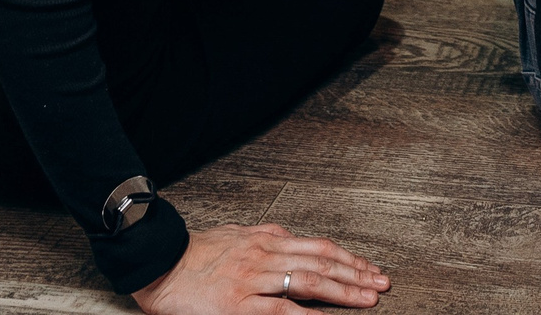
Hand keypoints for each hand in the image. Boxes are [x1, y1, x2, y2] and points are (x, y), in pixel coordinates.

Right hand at [132, 223, 388, 312]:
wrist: (159, 263)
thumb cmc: (195, 253)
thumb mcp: (236, 233)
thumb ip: (265, 235)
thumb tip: (290, 236)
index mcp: (266, 239)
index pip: (318, 248)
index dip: (348, 259)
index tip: (370, 268)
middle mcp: (265, 255)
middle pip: (321, 263)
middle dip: (356, 274)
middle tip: (382, 284)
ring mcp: (254, 279)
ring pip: (309, 282)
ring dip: (343, 291)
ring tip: (368, 300)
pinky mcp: (239, 304)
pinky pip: (281, 310)